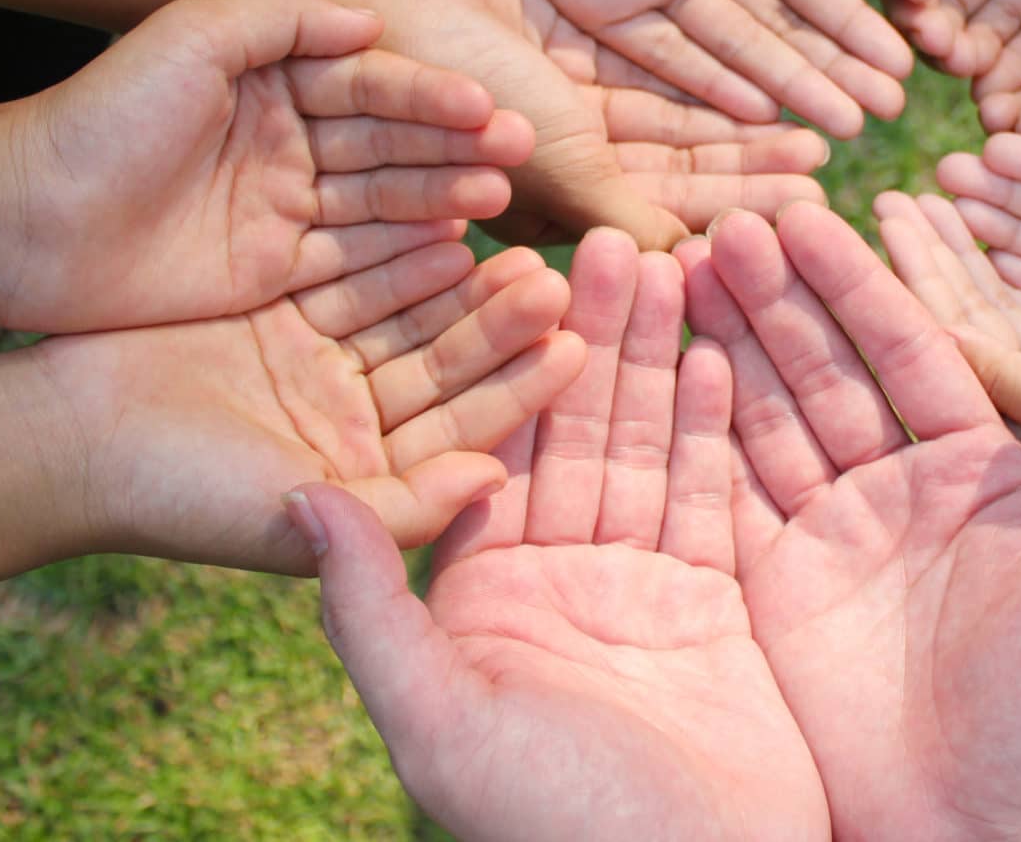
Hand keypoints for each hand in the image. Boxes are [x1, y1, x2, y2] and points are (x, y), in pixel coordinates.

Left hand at [0, 0, 530, 332]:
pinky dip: (404, 257)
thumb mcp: (190, 37)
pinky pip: (353, 263)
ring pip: (382, 201)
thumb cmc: (101, 117)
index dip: (428, 93)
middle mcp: (290, 143)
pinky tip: (455, 250)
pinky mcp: (274, 272)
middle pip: (389, 143)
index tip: (485, 102)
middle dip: (453, 145)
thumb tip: (370, 20)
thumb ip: (282, 17)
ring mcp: (285, 209)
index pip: (370, 82)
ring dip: (442, 197)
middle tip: (518, 150)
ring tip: (497, 196)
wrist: (23, 220)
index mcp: (274, 81)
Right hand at [32, 241, 583, 572]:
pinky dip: (393, 248)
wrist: (60, 439)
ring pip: (407, 314)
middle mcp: (355, 422)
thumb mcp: (298, 518)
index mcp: (370, 480)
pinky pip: (353, 274)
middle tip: (556, 276)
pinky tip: (442, 218)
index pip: (464, 430)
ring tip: (515, 238)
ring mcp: (320, 365)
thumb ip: (400, 509)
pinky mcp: (283, 313)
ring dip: (459, 279)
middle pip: (444, 363)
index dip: (517, 389)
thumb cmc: (174, 496)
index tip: (573, 347)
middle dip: (499, 322)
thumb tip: (496, 482)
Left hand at [295, 228, 828, 840]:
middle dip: (600, 336)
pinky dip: (721, 428)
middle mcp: (560, 578)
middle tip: (620, 239)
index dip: (512, 360)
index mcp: (484, 596)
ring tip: (681, 267)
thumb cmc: (559, 830)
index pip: (495, 450)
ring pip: (652, 448)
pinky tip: (723, 353)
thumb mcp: (443, 725)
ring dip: (665, 360)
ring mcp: (643, 586)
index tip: (527, 268)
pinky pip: (715, 497)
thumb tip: (296, 501)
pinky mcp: (718, 601)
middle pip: (580, 431)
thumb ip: (373, 611)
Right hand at [375, 0, 831, 249]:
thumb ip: (630, 216)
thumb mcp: (563, 163)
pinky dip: (705, 89)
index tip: (801, 225)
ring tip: (816, 140)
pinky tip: (767, 93)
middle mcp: (562, 176)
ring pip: (673, 133)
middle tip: (824, 180)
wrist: (396, 2)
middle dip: (749, 183)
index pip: (662, 233)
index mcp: (553, 216)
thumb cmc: (467, 97)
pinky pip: (653, 82)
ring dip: (740, 138)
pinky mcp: (570, 64)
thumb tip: (699, 274)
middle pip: (677, 184)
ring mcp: (565, 119)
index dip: (732, 227)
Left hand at [460, 0, 912, 136]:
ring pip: (733, 50)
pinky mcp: (603, 11)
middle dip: (834, 70)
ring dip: (788, 88)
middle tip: (885, 114)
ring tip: (843, 125)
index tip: (898, 64)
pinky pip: (667, 57)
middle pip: (778, 28)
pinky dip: (713, 85)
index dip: (853, 26)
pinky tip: (764, 112)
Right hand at [680, 202, 1020, 841]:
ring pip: (766, 416)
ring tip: (680, 266)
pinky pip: (726, 495)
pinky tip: (666, 364)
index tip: (809, 214)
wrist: (1001, 835)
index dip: (858, 281)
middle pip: (825, 368)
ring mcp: (829, 539)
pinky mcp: (773, 591)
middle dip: (777, 295)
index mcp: (979, 468)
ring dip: (725, 343)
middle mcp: (897, 489)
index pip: (909, 349)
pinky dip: (695, 431)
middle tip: (728, 223)